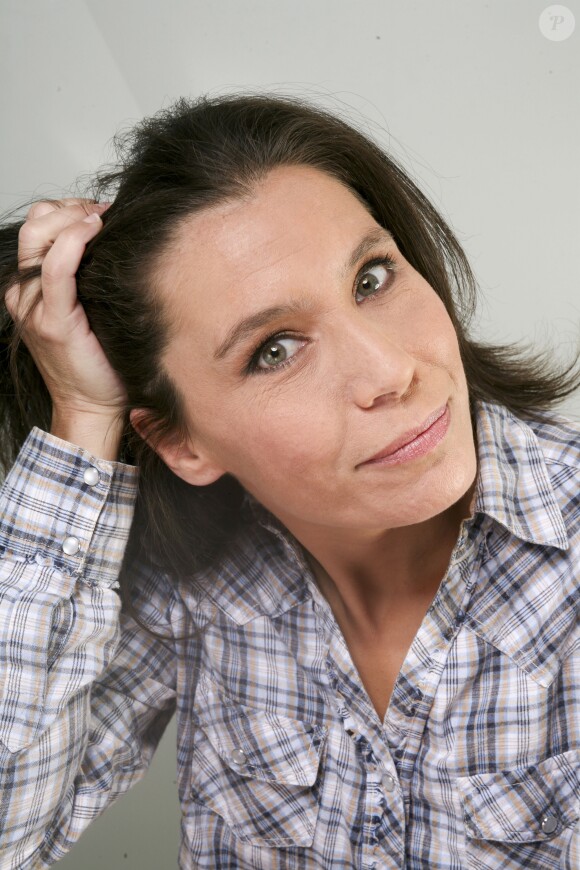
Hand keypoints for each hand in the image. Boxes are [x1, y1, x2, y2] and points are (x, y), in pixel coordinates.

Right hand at [5, 200, 127, 457]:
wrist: (93, 407)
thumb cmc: (100, 364)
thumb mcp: (93, 312)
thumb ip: (92, 280)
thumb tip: (118, 244)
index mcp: (32, 290)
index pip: (38, 228)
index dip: (67, 209)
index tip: (101, 210)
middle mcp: (26, 295)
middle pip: (35, 224)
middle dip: (70, 207)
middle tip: (104, 213)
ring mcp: (34, 307)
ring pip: (40, 236)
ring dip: (73, 218)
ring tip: (103, 221)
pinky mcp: (53, 321)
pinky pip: (56, 269)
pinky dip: (74, 242)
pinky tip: (94, 231)